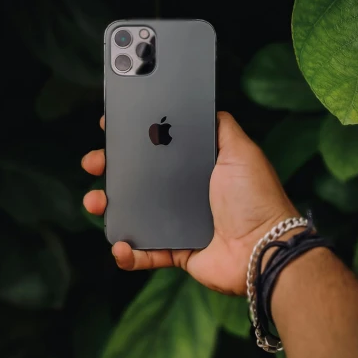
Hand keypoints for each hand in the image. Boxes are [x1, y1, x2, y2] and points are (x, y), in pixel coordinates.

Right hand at [82, 112, 296, 294]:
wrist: (263, 248)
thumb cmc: (255, 197)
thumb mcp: (240, 150)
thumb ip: (220, 126)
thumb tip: (204, 105)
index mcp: (198, 167)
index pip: (159, 149)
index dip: (134, 140)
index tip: (110, 130)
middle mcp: (186, 193)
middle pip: (139, 179)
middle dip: (111, 171)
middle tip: (93, 163)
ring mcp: (179, 223)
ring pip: (134, 214)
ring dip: (109, 208)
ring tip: (95, 203)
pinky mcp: (177, 251)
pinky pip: (145, 252)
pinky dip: (128, 252)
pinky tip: (119, 245)